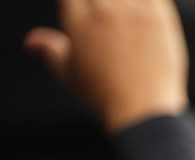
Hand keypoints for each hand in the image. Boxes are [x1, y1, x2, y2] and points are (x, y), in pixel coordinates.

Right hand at [22, 0, 188, 131]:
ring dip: (125, 4)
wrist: (143, 111)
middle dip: (101, 5)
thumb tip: (32, 41)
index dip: (81, 5)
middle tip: (109, 21)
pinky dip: (152, 2)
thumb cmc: (105, 98)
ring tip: (127, 22)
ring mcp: (134, 10)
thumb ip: (51, 51)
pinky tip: (148, 12)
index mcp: (77, 18)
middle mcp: (104, 9)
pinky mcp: (160, 15)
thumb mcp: (69, 76)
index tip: (89, 15)